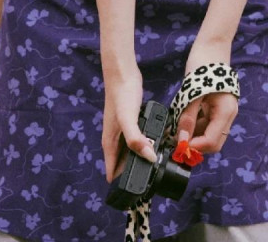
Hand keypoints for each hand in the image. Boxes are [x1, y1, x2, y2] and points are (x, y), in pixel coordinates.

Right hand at [101, 63, 158, 182]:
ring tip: (157, 167)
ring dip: (141, 160)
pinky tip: (157, 145)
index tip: (137, 194)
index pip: (112, 173)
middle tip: (153, 182)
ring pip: (131, 153)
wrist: (122, 73)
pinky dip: (146, 146)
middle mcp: (115, 140)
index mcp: (109, 143)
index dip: (122, 185)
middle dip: (135, 174)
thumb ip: (135, 140)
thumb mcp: (128, 119)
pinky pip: (138, 140)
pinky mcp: (132, 123)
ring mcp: (123, 131)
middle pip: (122, 165)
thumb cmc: (121, 96)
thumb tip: (149, 159)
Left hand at [177, 38, 238, 153]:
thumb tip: (181, 140)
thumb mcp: (192, 92)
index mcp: (225, 111)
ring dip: (193, 135)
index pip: (212, 141)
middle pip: (213, 141)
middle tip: (176, 141)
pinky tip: (182, 122)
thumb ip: (188, 117)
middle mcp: (228, 114)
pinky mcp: (217, 106)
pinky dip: (195, 125)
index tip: (178, 146)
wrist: (212, 46)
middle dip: (195, 144)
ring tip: (175, 131)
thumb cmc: (203, 65)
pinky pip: (207, 122)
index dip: (195, 147)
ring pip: (209, 132)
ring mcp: (223, 110)